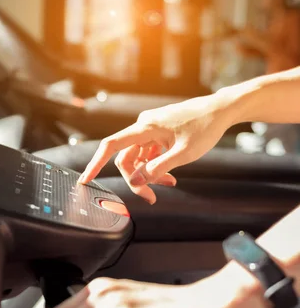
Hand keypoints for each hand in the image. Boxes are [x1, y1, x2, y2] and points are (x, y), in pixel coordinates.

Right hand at [77, 94, 235, 203]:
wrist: (221, 110)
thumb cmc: (205, 128)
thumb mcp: (184, 154)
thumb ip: (158, 169)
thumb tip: (135, 181)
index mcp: (145, 127)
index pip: (111, 146)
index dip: (95, 164)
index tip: (85, 179)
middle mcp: (143, 125)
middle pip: (126, 158)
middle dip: (136, 179)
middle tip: (152, 197)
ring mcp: (150, 128)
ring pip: (138, 157)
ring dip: (149, 174)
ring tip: (170, 184)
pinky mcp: (158, 131)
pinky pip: (148, 153)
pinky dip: (156, 166)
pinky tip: (171, 175)